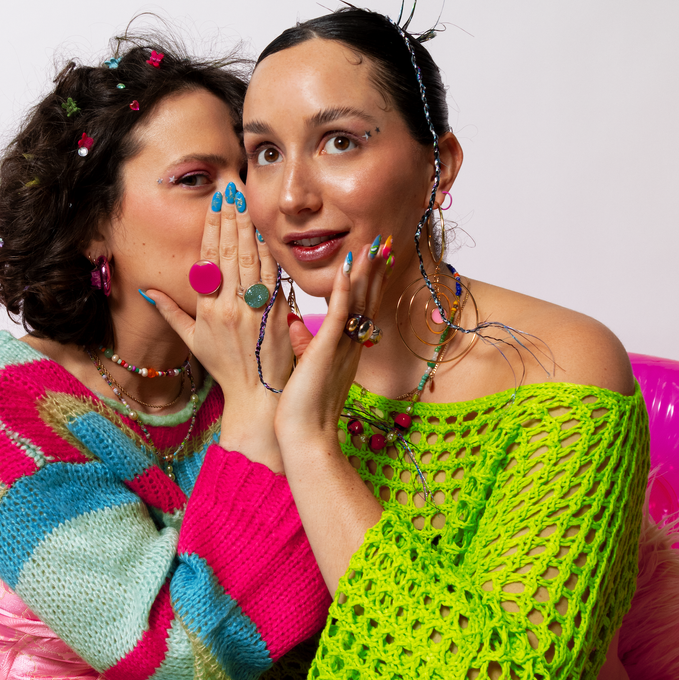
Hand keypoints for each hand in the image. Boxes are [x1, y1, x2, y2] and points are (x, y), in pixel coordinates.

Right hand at [143, 185, 290, 407]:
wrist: (258, 394)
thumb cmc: (225, 368)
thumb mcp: (192, 342)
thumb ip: (171, 313)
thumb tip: (149, 291)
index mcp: (207, 310)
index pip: (208, 260)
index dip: (211, 229)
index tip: (215, 204)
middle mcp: (229, 307)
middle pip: (228, 252)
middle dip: (229, 218)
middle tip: (230, 189)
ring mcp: (253, 309)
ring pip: (249, 259)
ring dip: (247, 227)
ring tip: (245, 201)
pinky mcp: (276, 314)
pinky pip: (271, 276)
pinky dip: (267, 253)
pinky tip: (263, 232)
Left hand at [276, 237, 393, 451]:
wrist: (306, 437)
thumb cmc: (303, 410)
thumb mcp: (306, 369)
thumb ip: (304, 343)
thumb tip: (295, 323)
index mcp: (346, 350)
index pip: (361, 309)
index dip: (368, 283)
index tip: (373, 258)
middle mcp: (349, 346)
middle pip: (367, 300)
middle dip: (375, 271)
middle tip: (383, 242)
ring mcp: (341, 348)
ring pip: (359, 303)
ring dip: (365, 272)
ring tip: (373, 246)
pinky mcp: (326, 351)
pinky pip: (339, 316)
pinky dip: (344, 291)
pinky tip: (347, 269)